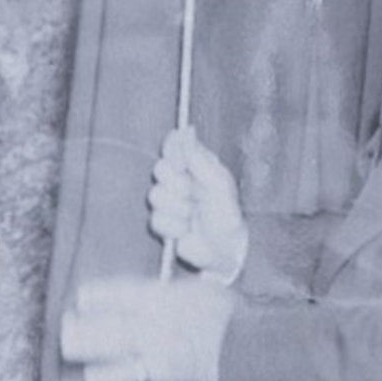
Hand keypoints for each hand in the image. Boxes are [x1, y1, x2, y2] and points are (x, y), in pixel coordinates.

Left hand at [59, 275, 234, 380]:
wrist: (249, 348)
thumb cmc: (227, 314)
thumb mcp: (199, 288)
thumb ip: (167, 293)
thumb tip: (144, 296)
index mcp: (162, 295)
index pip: (117, 293)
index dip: (94, 297)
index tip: (81, 299)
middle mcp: (151, 320)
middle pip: (104, 321)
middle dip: (80, 325)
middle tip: (65, 326)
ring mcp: (153, 348)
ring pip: (107, 348)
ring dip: (84, 349)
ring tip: (68, 349)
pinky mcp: (159, 373)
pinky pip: (124, 375)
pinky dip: (105, 377)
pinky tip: (89, 380)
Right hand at [148, 127, 248, 282]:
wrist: (224, 250)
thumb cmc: (227, 215)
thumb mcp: (218, 183)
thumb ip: (200, 159)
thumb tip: (187, 130)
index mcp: (197, 165)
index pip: (175, 144)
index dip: (172, 150)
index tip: (180, 163)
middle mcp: (181, 179)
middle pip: (160, 168)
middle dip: (175, 184)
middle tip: (190, 194)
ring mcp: (170, 201)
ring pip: (154, 195)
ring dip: (177, 208)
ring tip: (192, 216)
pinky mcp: (164, 222)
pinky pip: (156, 219)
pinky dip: (173, 227)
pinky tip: (186, 230)